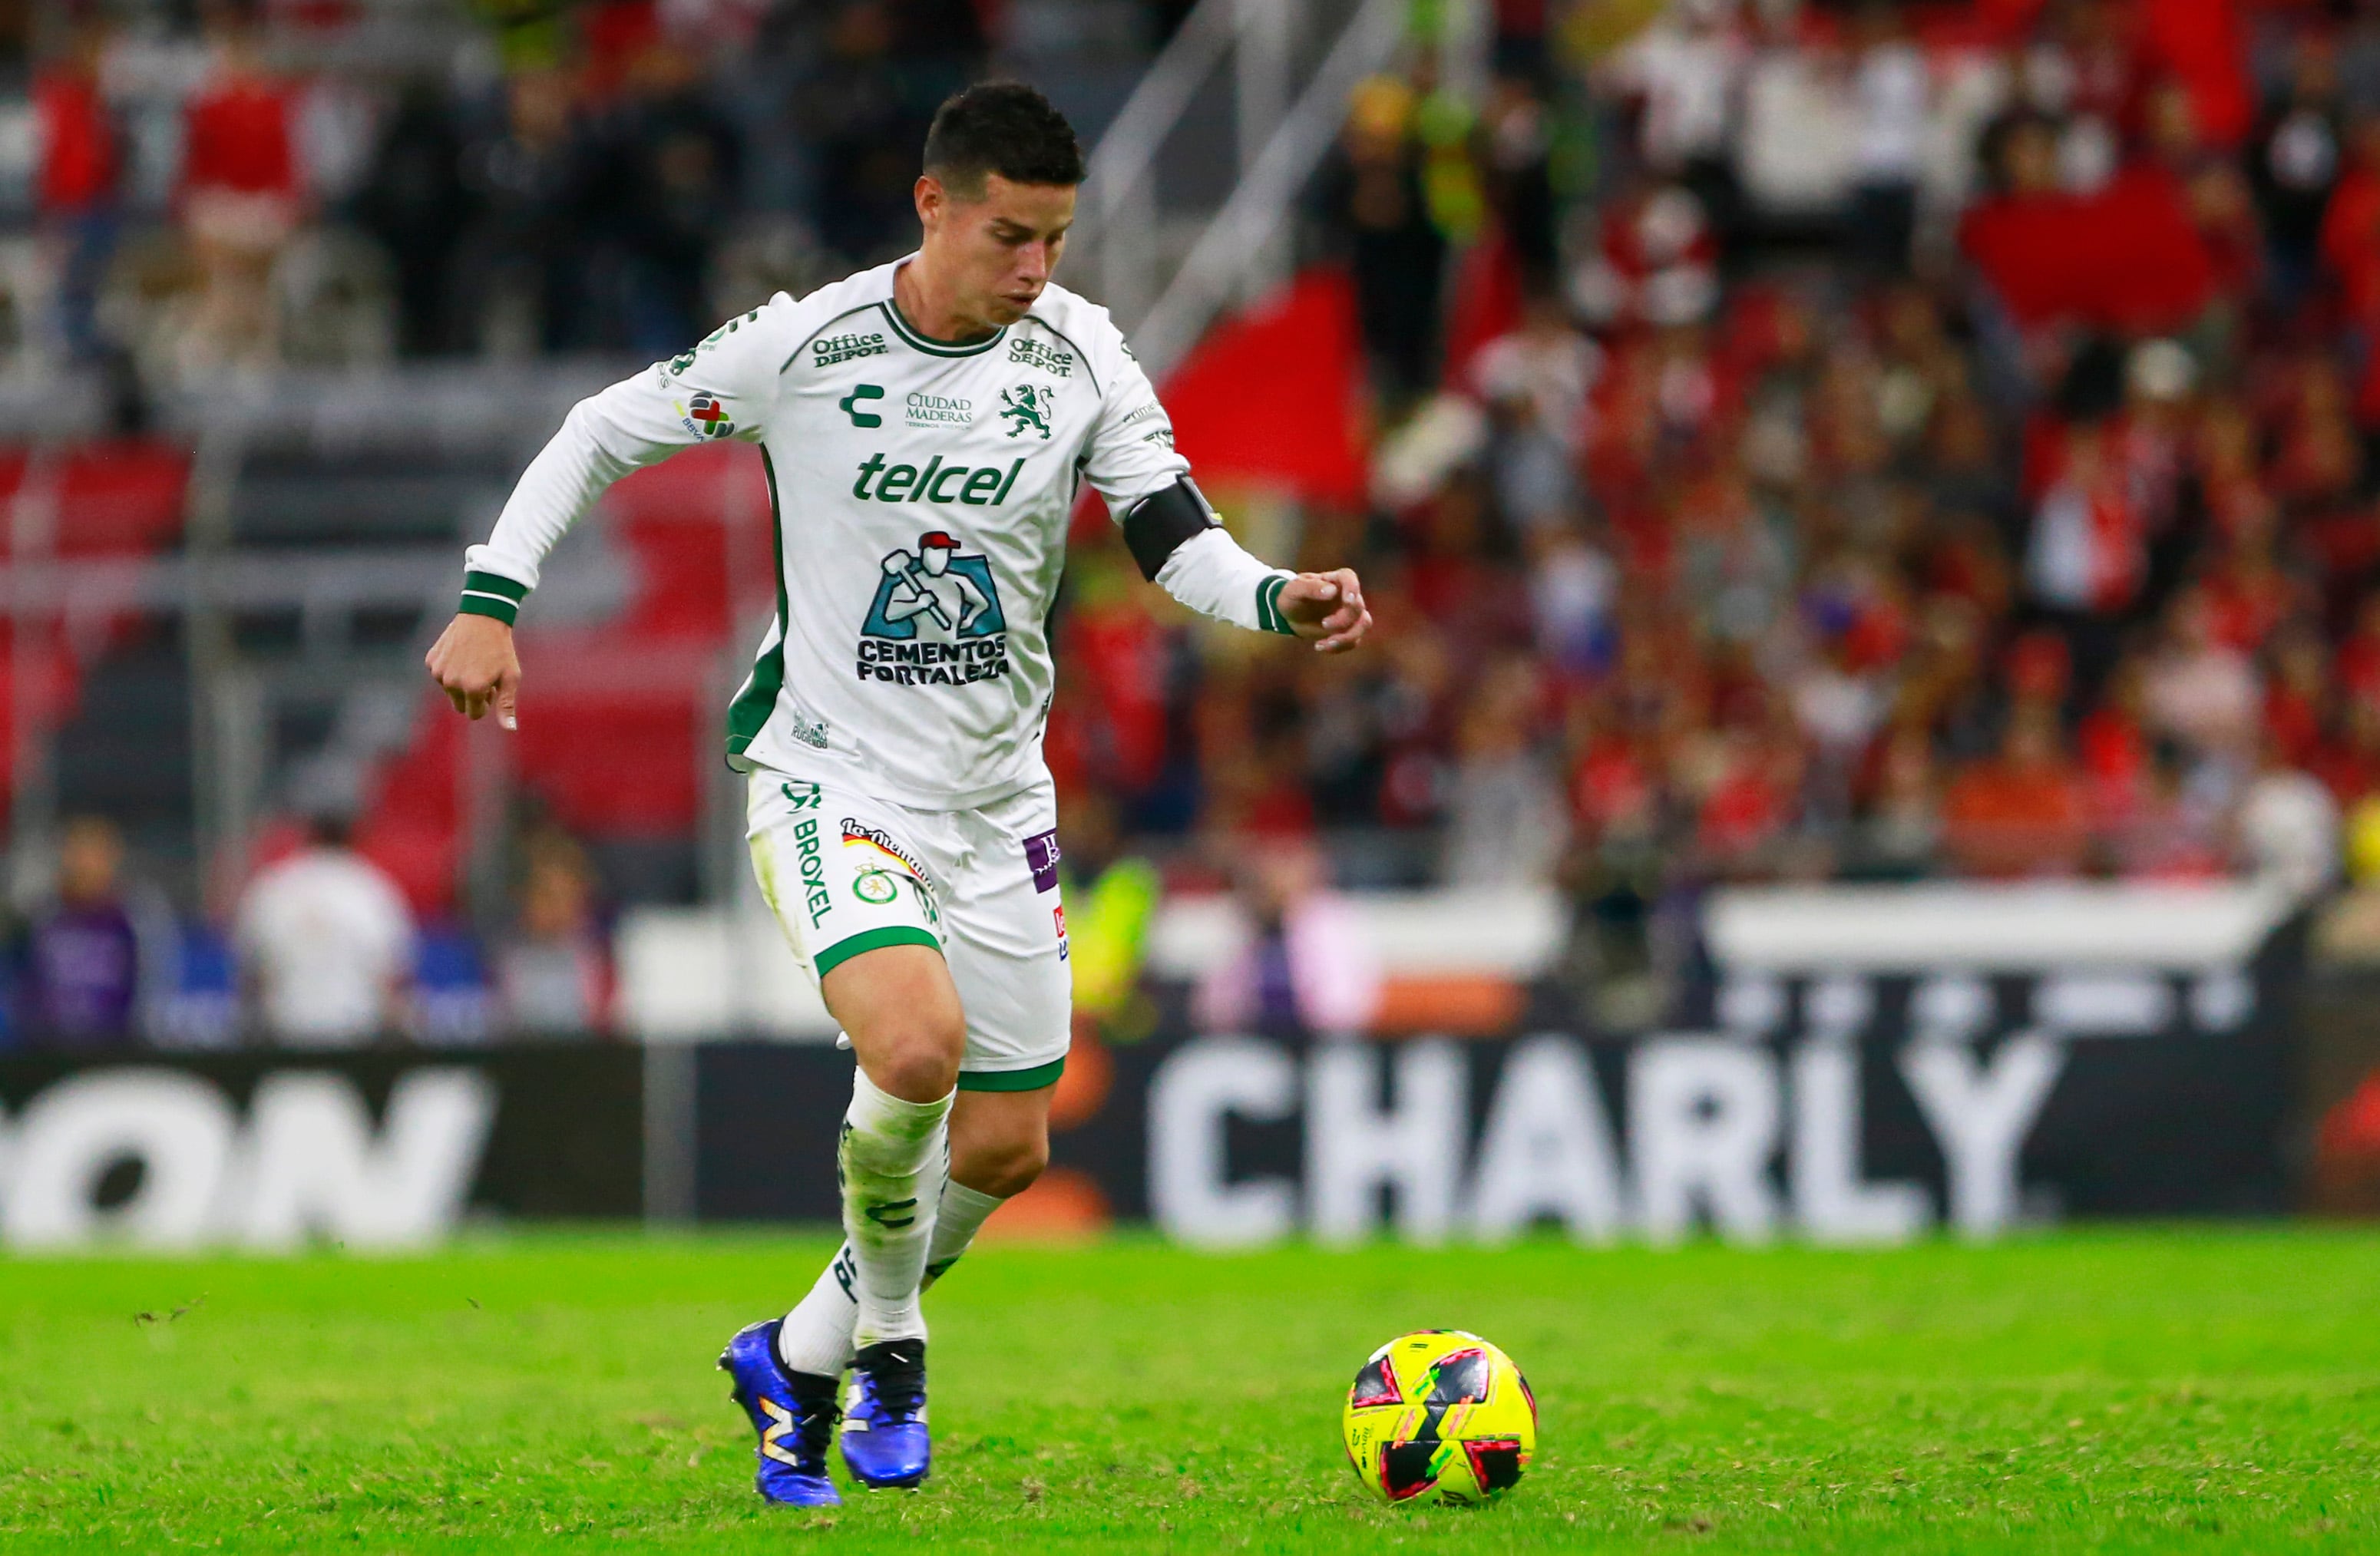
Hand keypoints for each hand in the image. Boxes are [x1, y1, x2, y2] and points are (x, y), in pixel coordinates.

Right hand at [426, 614, 520, 728]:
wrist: (483, 618)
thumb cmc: (501, 649)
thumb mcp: (510, 677)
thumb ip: (507, 705)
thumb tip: (510, 729)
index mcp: (472, 690)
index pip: (474, 714)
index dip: (485, 704)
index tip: (492, 690)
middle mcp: (452, 683)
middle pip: (459, 706)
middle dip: (471, 697)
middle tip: (483, 677)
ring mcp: (439, 672)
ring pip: (449, 690)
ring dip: (460, 683)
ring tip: (473, 663)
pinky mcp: (431, 661)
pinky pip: (440, 675)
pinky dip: (450, 669)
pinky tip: (461, 654)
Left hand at [1277, 568, 1372, 654]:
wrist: (1289, 614)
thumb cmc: (1291, 596)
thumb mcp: (1294, 590)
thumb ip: (1311, 588)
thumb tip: (1332, 591)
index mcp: (1334, 580)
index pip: (1349, 578)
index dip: (1352, 588)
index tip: (1348, 600)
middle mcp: (1346, 595)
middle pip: (1357, 606)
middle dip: (1343, 619)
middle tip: (1324, 624)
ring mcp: (1349, 613)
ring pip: (1363, 624)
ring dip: (1348, 636)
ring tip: (1327, 643)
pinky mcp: (1347, 630)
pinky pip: (1353, 640)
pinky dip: (1339, 647)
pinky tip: (1320, 646)